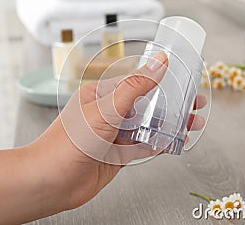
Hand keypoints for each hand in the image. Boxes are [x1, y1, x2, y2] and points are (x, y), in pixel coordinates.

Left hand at [31, 51, 206, 210]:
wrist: (50, 182)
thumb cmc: (68, 142)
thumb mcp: (107, 109)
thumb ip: (136, 86)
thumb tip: (160, 62)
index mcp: (102, 95)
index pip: (138, 81)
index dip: (163, 80)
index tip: (183, 80)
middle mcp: (108, 113)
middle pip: (147, 105)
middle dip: (172, 104)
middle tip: (195, 104)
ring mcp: (114, 135)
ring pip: (148, 126)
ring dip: (170, 125)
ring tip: (193, 123)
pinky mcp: (117, 156)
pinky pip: (143, 147)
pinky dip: (160, 144)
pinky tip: (175, 141)